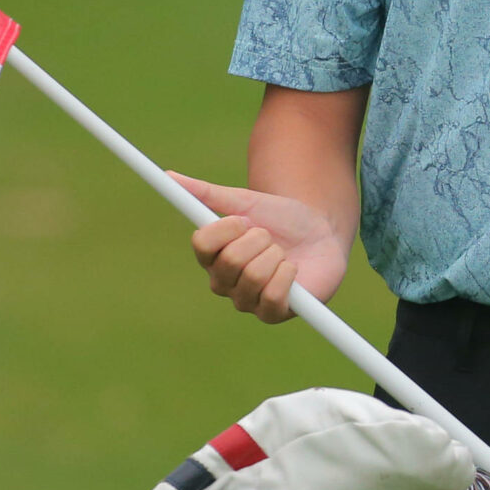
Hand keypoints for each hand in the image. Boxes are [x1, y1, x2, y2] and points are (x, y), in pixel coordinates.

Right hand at [169, 170, 350, 323]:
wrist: (321, 232)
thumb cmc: (281, 219)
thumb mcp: (245, 201)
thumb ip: (206, 193)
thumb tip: (168, 176)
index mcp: (212, 256)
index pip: (201, 243)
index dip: (227, 228)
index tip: (245, 219)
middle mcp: (224, 282)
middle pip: (230, 260)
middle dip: (259, 240)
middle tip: (269, 238)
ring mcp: (246, 301)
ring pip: (253, 276)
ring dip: (276, 255)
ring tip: (282, 253)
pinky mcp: (272, 314)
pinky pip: (273, 295)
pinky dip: (288, 274)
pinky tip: (293, 270)